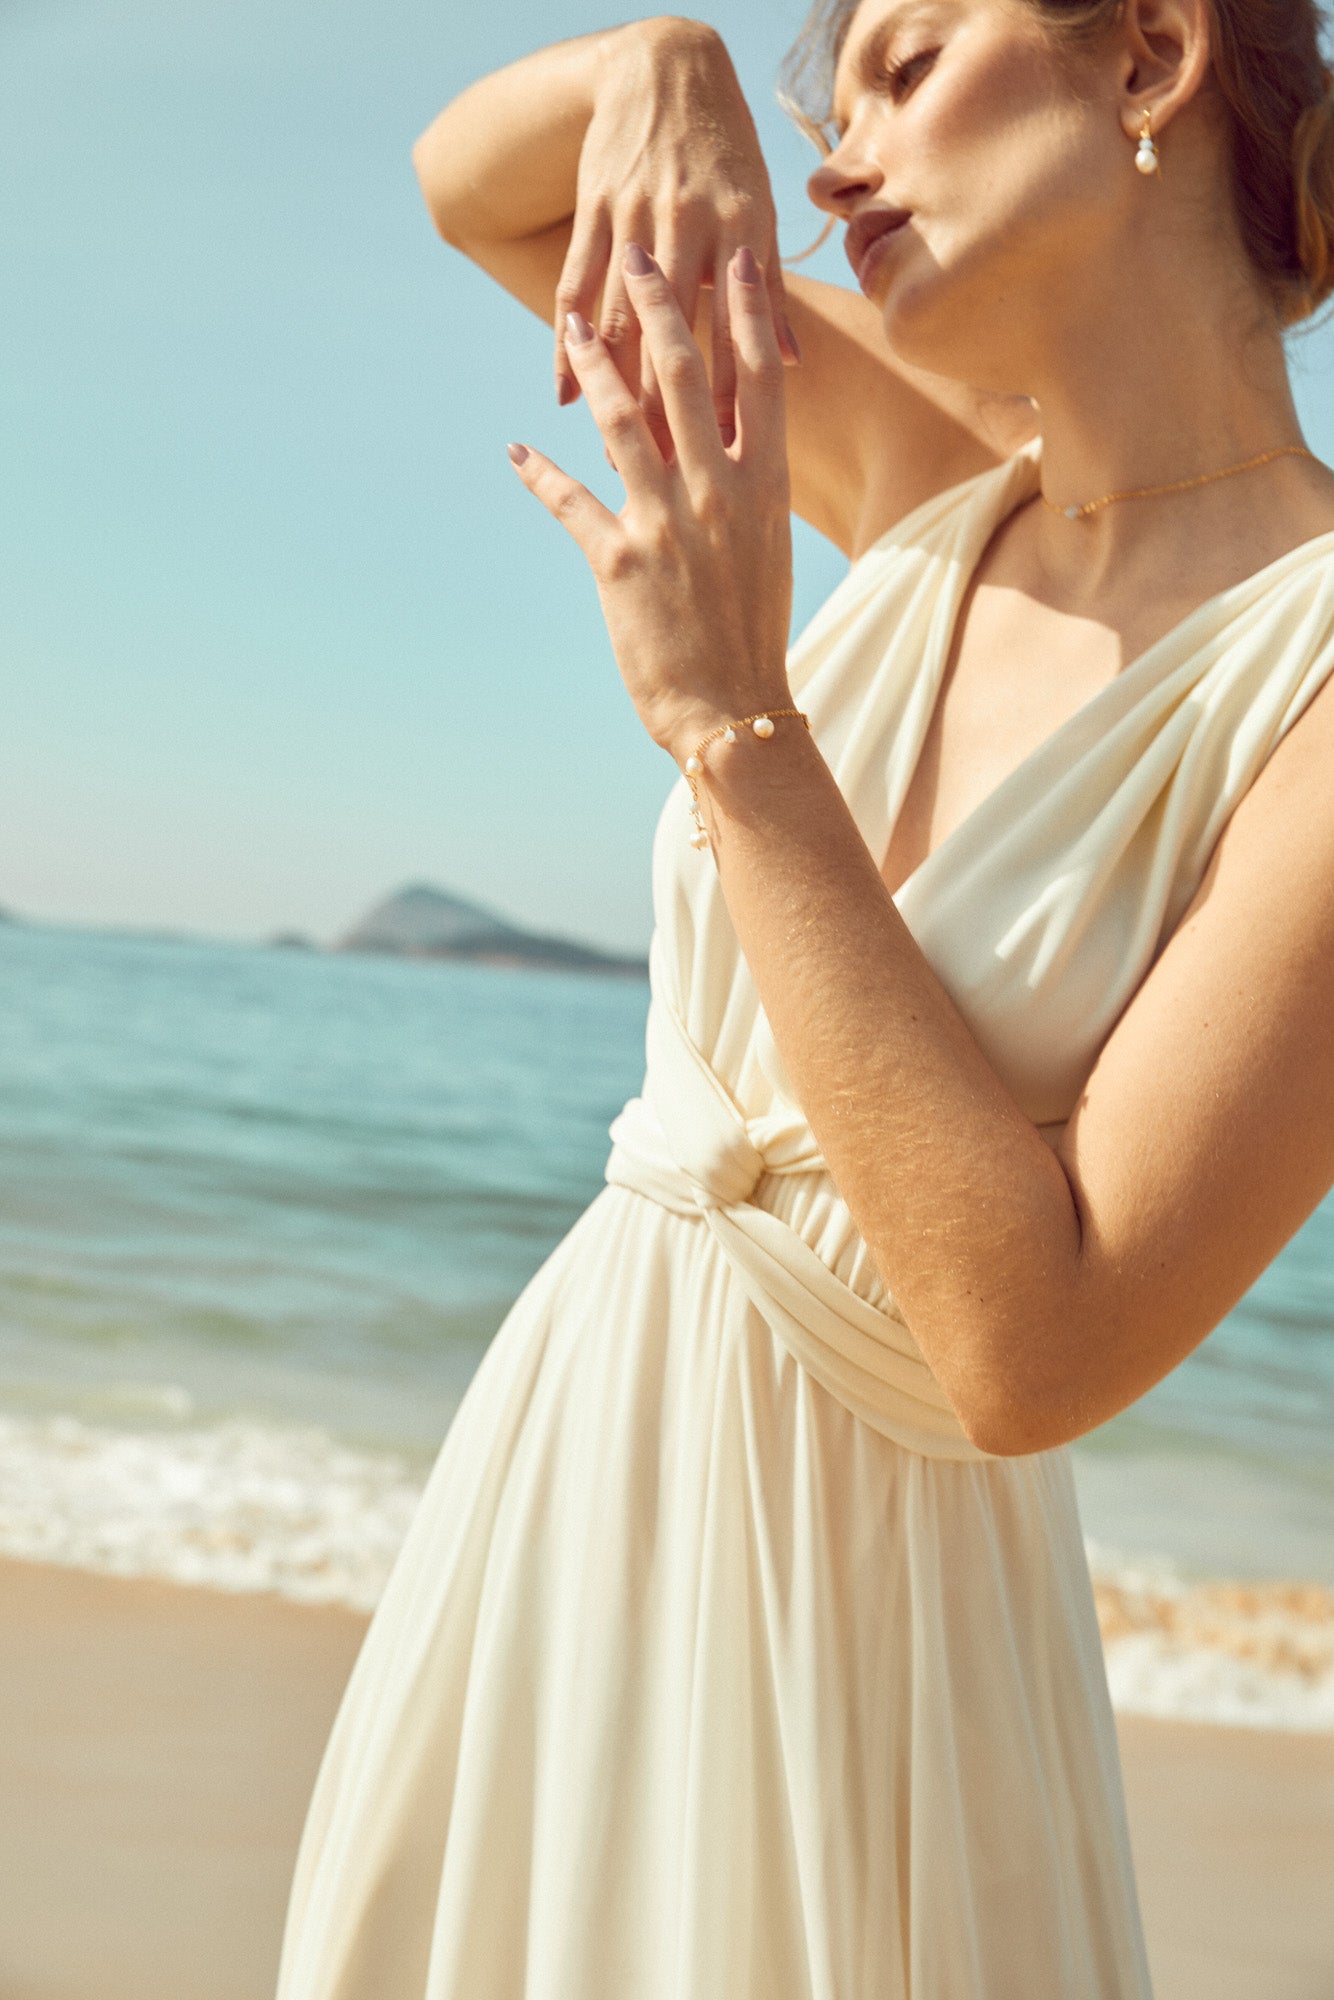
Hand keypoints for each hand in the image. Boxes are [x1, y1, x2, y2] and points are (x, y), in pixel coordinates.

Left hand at [510, 243, 793, 762]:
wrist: (735, 710)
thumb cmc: (751, 635)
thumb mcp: (763, 551)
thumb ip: (741, 490)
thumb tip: (719, 441)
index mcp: (765, 489)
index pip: (762, 380)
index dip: (749, 312)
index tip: (738, 256)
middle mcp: (719, 494)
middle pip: (688, 377)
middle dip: (659, 307)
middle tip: (637, 253)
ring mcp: (668, 524)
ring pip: (625, 423)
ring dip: (595, 367)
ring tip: (570, 325)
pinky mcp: (619, 563)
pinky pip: (571, 502)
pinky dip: (540, 475)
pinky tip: (517, 450)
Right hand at [554, 21, 798, 457]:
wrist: (667, 68)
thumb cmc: (726, 150)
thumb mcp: (760, 209)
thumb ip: (768, 288)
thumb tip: (789, 363)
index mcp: (738, 230)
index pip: (732, 329)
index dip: (726, 396)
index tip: (723, 454)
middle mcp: (687, 224)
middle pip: (670, 335)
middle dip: (663, 407)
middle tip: (660, 471)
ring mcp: (635, 216)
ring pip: (620, 316)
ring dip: (612, 386)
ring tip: (610, 447)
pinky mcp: (594, 210)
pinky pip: (576, 285)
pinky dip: (568, 341)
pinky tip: (564, 390)